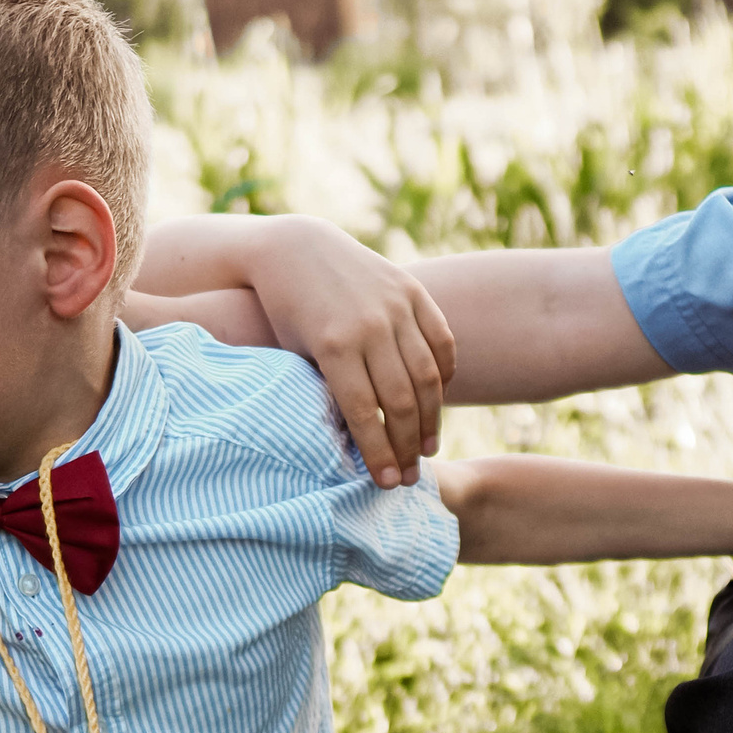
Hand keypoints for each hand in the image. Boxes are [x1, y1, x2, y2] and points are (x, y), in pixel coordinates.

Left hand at [243, 215, 455, 487]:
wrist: (297, 250)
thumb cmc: (287, 313)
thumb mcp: (298, 355)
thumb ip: (329, 392)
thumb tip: (359, 445)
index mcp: (333, 345)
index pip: (363, 413)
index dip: (378, 453)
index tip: (388, 483)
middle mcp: (370, 325)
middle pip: (400, 400)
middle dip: (406, 446)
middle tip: (411, 475)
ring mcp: (395, 305)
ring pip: (427, 375)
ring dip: (431, 418)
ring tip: (427, 447)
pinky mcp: (412, 290)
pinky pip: (441, 340)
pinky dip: (444, 373)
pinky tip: (437, 399)